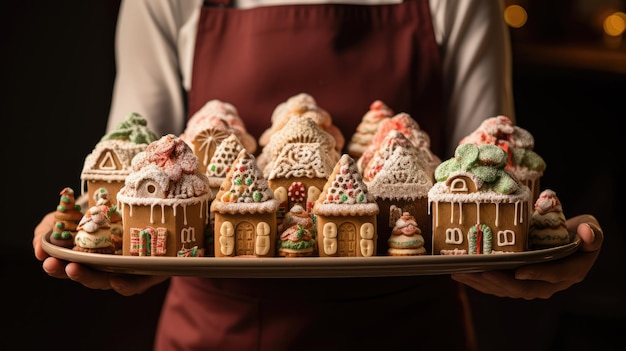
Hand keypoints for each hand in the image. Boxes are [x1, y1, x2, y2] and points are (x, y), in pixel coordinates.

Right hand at [33, 211, 168, 295]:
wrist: (144, 203)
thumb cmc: (104, 212)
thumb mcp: (71, 215)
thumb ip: (49, 230)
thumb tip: (39, 249)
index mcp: (91, 258)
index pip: (72, 267)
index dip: (58, 268)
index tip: (47, 260)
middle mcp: (110, 267)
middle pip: (91, 277)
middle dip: (76, 274)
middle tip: (64, 267)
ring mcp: (131, 270)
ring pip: (111, 281)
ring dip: (94, 278)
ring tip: (80, 269)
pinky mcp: (152, 272)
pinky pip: (139, 283)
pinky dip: (126, 285)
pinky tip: (116, 280)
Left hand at [451, 214, 602, 299]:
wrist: (571, 241)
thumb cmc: (580, 233)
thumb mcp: (592, 230)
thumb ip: (592, 234)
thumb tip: (586, 232)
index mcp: (570, 271)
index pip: (554, 275)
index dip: (538, 274)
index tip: (520, 271)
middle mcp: (550, 283)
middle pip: (523, 288)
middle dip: (499, 281)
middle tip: (480, 271)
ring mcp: (532, 285)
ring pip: (506, 289)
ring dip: (483, 283)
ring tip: (462, 273)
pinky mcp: (518, 282)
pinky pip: (497, 286)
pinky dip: (479, 282)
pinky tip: (461, 274)